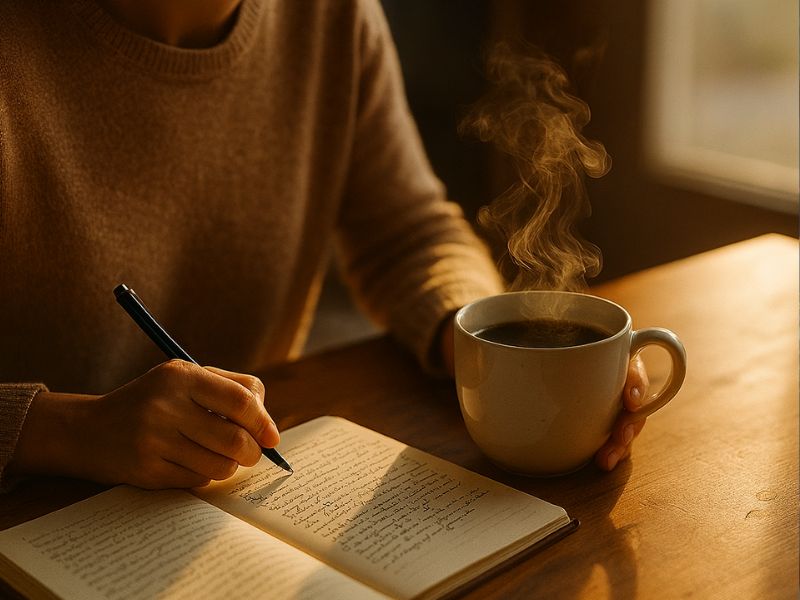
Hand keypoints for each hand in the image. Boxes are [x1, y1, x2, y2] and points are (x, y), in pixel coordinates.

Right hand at [11, 361, 279, 488]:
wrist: (87, 429)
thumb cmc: (152, 401)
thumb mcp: (184, 378)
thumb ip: (230, 389)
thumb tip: (269, 428)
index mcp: (181, 376)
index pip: (241, 400)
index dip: (264, 421)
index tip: (271, 437)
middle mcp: (166, 406)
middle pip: (235, 438)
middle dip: (252, 452)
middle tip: (250, 453)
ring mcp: (154, 439)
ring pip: (219, 465)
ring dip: (229, 467)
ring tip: (220, 458)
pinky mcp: (146, 470)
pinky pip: (196, 481)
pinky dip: (204, 477)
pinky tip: (192, 464)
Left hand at [439, 317, 649, 470]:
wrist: (495, 349)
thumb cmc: (513, 327)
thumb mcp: (514, 318)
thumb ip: (510, 323)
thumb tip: (470, 328)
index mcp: (594, 340)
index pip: (628, 356)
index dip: (635, 377)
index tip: (629, 398)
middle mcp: (602, 368)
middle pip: (631, 396)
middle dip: (630, 423)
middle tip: (616, 441)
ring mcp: (596, 395)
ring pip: (622, 419)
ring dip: (621, 442)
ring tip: (605, 460)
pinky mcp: (587, 417)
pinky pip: (604, 433)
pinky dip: (606, 448)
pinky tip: (597, 460)